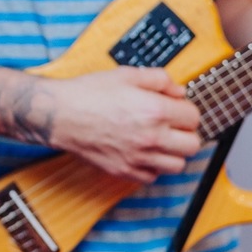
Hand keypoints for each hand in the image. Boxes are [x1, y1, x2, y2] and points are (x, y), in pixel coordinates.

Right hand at [46, 66, 200, 183]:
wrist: (59, 115)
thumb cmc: (87, 93)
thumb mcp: (125, 75)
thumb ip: (158, 79)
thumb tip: (178, 91)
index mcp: (154, 110)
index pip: (193, 117)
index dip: (186, 110)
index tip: (177, 109)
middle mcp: (150, 137)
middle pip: (192, 144)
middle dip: (186, 133)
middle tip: (173, 126)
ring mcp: (137, 157)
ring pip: (177, 165)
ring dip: (173, 153)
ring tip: (160, 142)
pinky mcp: (123, 170)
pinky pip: (152, 176)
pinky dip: (152, 167)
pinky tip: (142, 153)